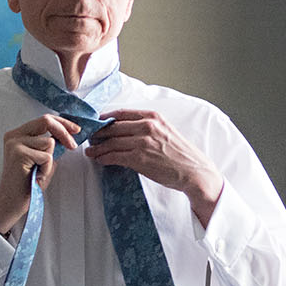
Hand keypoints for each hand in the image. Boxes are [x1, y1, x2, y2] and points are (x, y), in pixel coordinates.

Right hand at [0, 114, 79, 234]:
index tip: (76, 130)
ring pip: (49, 142)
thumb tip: (69, 133)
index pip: (44, 119)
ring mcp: (15, 143)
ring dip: (50, 160)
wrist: (13, 201)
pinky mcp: (19, 154)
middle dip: (64, 132)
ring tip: (39, 171)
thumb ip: (50, 144)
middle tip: (73, 145)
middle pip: (46, 121)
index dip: (63, 123)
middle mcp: (14, 135)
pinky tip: (36, 175)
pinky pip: (47, 156)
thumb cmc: (29, 182)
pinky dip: (46, 168)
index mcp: (18, 134)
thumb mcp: (42, 158)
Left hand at [87, 109, 224, 225]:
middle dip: (98, 134)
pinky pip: (113, 156)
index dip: (105, 119)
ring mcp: (142, 142)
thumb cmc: (181, 154)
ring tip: (90, 151)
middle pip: (113, 127)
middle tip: (91, 138)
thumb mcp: (166, 131)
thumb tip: (127, 130)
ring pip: (111, 142)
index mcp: (153, 116)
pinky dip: (103, 158)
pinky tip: (100, 160)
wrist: (194, 171)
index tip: (98, 124)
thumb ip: (148, 127)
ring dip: (97, 148)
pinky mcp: (138, 158)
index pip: (121, 113)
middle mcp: (146, 126)